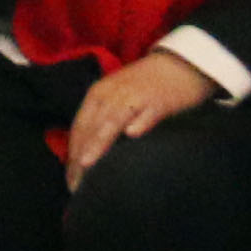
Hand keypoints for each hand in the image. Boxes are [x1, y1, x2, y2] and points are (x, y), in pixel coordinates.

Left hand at [63, 49, 220, 183]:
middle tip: (76, 185)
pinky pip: (147, 112)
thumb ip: (103, 121)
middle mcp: (111, 94)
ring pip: (112, 121)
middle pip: (91, 127)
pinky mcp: (159, 100)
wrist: (179, 65)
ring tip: (88, 164)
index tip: (70, 181)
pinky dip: (139, 123)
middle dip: (80, 156)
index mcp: (97, 95)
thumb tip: (87, 154)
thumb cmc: (146, 87)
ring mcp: (135, 96)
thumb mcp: (118, 100)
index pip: (79, 128)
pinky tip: (133, 136)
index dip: (72, 154)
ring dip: (99, 142)